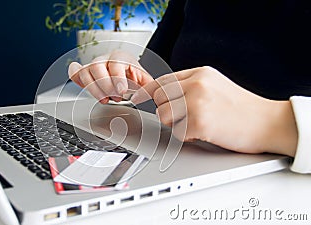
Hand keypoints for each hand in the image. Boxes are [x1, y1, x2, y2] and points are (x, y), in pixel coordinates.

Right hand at [68, 50, 153, 103]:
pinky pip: (75, 73)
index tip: (122, 91)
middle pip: (97, 66)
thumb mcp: (144, 79)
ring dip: (93, 89)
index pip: (116, 63)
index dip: (117, 77)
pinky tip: (82, 85)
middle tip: (115, 97)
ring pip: (85, 72)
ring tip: (104, 99)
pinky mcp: (84, 73)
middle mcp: (104, 59)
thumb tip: (151, 92)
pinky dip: (75, 79)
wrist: (125, 73)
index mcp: (120, 57)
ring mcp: (92, 65)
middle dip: (105, 85)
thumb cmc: (133, 76)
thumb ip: (148, 85)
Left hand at [131, 66, 297, 155]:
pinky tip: (205, 132)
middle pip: (159, 98)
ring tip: (197, 125)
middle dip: (168, 111)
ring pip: (164, 116)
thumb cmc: (244, 108)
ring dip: (176, 125)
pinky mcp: (199, 122)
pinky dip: (188, 137)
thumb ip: (192, 85)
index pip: (163, 80)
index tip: (137, 98)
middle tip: (185, 117)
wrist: (268, 122)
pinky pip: (178, 133)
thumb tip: (166, 94)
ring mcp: (197, 102)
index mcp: (200, 73)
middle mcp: (196, 84)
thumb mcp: (216, 85)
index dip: (148, 91)